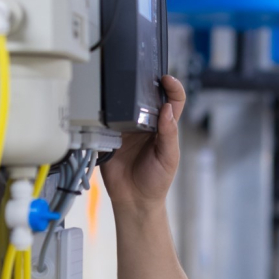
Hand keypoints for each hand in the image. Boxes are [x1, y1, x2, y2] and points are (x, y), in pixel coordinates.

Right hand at [100, 75, 186, 210]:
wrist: (134, 200)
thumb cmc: (156, 181)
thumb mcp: (169, 158)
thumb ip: (169, 135)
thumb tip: (167, 109)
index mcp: (164, 127)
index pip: (172, 101)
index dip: (173, 87)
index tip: (166, 79)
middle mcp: (145, 124)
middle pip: (146, 96)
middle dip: (144, 84)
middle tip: (139, 78)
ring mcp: (126, 128)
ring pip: (125, 104)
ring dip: (123, 96)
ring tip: (122, 92)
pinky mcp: (110, 136)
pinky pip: (106, 120)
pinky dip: (105, 113)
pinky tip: (106, 110)